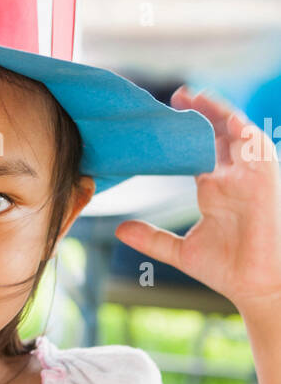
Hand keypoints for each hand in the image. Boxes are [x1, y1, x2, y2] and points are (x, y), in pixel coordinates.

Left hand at [113, 85, 280, 312]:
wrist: (257, 287)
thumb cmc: (227, 269)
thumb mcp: (180, 251)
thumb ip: (151, 238)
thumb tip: (119, 230)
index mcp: (215, 187)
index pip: (200, 149)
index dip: (184, 133)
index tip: (161, 119)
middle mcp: (233, 177)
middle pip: (219, 134)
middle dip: (201, 112)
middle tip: (177, 96)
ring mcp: (250, 176)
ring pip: (237, 132)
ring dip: (219, 112)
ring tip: (196, 96)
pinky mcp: (265, 180)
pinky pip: (257, 146)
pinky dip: (242, 129)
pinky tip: (226, 118)